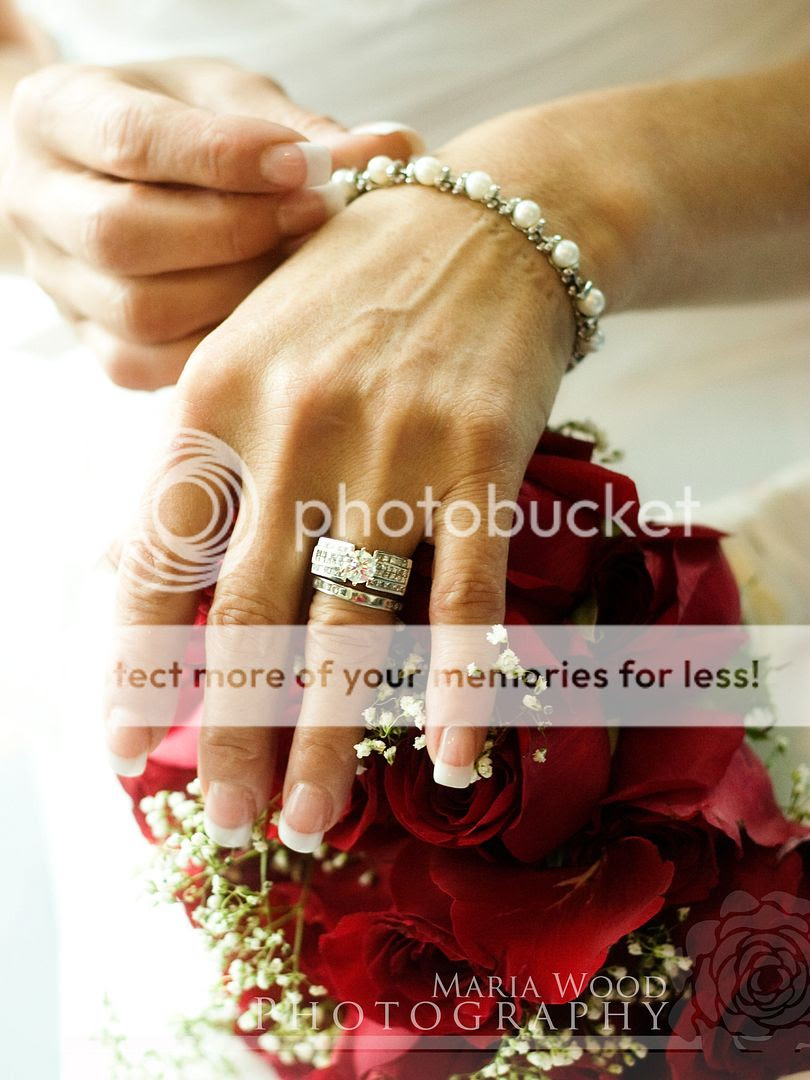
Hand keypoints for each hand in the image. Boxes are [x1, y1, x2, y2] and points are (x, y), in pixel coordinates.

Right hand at [0, 56, 420, 387]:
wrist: (107, 181)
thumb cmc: (173, 128)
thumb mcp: (220, 98)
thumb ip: (289, 122)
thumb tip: (390, 149)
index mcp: (55, 117)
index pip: (130, 140)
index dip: (222, 157)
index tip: (303, 164)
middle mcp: (39, 206)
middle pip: (124, 235)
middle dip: (233, 230)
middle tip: (312, 215)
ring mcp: (64, 288)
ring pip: (142, 311)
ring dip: (238, 292)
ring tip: (302, 266)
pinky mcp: (101, 349)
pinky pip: (158, 366)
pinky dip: (227, 345)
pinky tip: (274, 314)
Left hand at [105, 175, 573, 850]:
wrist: (488, 220)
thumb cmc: (357, 294)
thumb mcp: (254, 347)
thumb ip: (213, 457)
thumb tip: (171, 586)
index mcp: (213, 401)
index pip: (159, 563)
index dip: (138, 669)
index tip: (129, 753)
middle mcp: (291, 432)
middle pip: (248, 620)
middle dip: (235, 737)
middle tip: (231, 826)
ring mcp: (390, 450)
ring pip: (350, 627)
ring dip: (329, 739)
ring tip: (312, 825)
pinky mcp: (481, 462)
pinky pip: (465, 596)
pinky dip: (459, 684)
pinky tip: (455, 758)